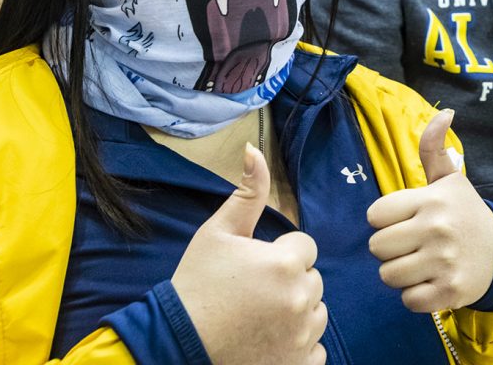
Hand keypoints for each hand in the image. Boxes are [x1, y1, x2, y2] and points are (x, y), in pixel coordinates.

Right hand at [172, 144, 326, 364]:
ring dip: (296, 312)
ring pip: (317, 313)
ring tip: (259, 316)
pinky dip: (298, 346)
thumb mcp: (217, 233)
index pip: (305, 247)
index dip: (279, 254)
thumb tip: (255, 150)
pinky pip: (315, 349)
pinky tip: (269, 340)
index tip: (254, 267)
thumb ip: (246, 192)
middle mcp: (300, 299)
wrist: (176, 343)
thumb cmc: (196, 285)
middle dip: (289, 282)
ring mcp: (301, 336)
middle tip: (252, 293)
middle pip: (312, 279)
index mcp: (286, 262)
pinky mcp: (298, 364)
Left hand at [368, 110, 492, 312]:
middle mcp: (436, 229)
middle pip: (377, 247)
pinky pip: (408, 300)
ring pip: (388, 276)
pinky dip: (414, 295)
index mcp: (431, 200)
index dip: (384, 220)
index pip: (375, 215)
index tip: (402, 220)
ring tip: (418, 263)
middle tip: (410, 244)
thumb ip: (435, 148)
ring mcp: (443, 262)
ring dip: (399, 273)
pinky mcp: (449, 291)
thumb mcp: (450, 180)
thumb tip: (446, 112)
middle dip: (388, 249)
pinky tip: (430, 281)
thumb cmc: (465, 213)